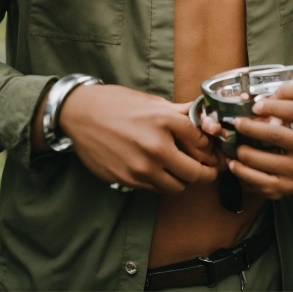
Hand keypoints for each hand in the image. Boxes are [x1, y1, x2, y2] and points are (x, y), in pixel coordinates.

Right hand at [56, 84, 217, 192]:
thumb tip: (202, 113)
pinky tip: (159, 170)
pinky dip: (162, 182)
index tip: (210, 150)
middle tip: (208, 169)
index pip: (202, 143)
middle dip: (205, 172)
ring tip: (182, 169)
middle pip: (195, 173)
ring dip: (183, 180)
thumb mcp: (152, 102)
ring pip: (177, 186)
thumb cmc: (117, 103)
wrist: (81, 115)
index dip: (210, 148)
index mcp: (165, 121)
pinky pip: (156, 189)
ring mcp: (142, 168)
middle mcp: (156, 147)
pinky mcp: (128, 180)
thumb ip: (179, 112)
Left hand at [227, 82, 292, 199]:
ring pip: (282, 149)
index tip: (259, 99)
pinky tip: (241, 165)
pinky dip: (255, 173)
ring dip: (254, 146)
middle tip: (241, 118)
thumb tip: (278, 92)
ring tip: (238, 140)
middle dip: (263, 116)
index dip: (280, 94)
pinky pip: (279, 177)